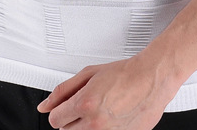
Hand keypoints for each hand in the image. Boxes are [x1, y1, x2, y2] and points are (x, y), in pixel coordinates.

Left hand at [37, 55, 179, 129]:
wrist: (151, 78)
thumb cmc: (125, 73)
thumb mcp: (89, 74)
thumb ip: (63, 91)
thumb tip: (45, 106)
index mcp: (85, 104)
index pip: (56, 119)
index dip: (61, 110)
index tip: (67, 107)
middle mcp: (95, 123)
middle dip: (74, 118)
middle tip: (88, 104)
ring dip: (87, 126)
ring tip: (101, 110)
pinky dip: (103, 129)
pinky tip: (111, 117)